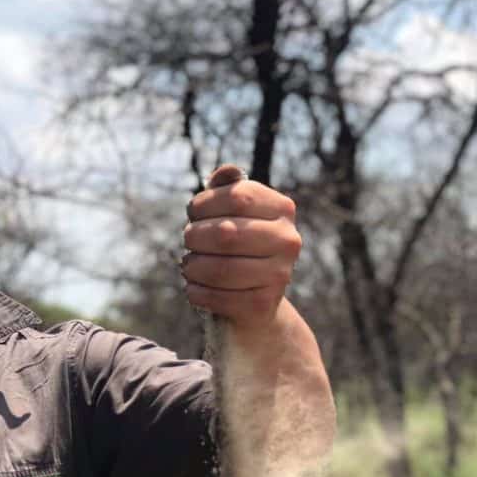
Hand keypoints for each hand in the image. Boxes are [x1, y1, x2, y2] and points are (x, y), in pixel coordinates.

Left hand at [182, 164, 301, 327]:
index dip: (205, 203)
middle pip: (227, 233)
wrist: (256, 301)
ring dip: (193, 267)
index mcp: (282, 209)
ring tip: (188, 266)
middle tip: (188, 242)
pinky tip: (193, 289)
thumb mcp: (234, 214)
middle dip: (195, 237)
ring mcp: (280, 275)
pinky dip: (197, 293)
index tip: (193, 213)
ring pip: (221, 269)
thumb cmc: (238, 248)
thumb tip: (227, 171)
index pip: (237, 196)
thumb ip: (227, 189)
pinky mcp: (264, 305)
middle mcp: (288, 240)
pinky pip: (220, 297)